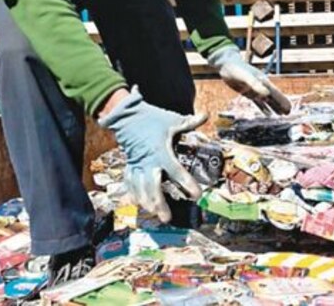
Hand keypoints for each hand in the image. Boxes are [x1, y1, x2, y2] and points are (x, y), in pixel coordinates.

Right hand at [98, 86, 203, 220]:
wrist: (127, 117)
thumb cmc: (152, 119)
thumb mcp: (173, 120)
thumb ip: (190, 122)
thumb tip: (206, 115)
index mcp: (161, 152)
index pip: (176, 171)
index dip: (187, 184)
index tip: (196, 195)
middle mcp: (148, 162)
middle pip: (153, 188)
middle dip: (159, 203)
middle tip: (167, 218)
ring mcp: (137, 166)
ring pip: (140, 190)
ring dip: (147, 203)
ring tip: (156, 214)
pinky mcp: (129, 167)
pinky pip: (130, 184)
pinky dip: (134, 195)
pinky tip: (139, 205)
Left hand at [208, 46, 290, 114]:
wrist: (226, 64)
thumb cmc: (236, 69)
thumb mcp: (245, 77)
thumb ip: (255, 85)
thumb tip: (267, 94)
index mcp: (263, 81)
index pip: (275, 93)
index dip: (282, 101)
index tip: (289, 108)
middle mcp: (261, 85)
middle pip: (274, 97)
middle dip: (281, 105)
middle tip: (288, 113)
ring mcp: (255, 89)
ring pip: (268, 100)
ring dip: (275, 107)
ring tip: (281, 114)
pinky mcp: (248, 92)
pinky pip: (258, 102)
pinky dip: (264, 108)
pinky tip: (267, 113)